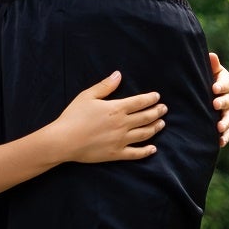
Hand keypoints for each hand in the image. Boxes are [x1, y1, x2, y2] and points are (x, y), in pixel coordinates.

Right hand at [50, 72, 164, 163]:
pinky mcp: (117, 154)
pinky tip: (153, 149)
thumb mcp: (87, 96)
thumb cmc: (74, 116)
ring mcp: (121, 140)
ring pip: (145, 134)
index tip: (157, 96)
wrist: (64, 140)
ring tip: (162, 124)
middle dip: (157, 112)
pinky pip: (136, 153)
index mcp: (116, 109)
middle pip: (146, 117)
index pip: (139, 102)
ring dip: (155, 128)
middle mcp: (123, 124)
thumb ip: (105, 86)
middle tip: (164, 109)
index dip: (150, 99)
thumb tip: (118, 74)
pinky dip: (147, 151)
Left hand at [210, 52, 228, 147]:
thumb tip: (212, 55)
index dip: (220, 86)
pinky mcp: (226, 123)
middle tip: (215, 104)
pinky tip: (219, 142)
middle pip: (227, 102)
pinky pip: (228, 132)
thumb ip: (214, 65)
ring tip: (219, 128)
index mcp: (227, 85)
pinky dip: (225, 137)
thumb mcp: (215, 71)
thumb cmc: (216, 79)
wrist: (225, 91)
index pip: (225, 85)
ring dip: (225, 123)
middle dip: (222, 103)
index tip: (214, 88)